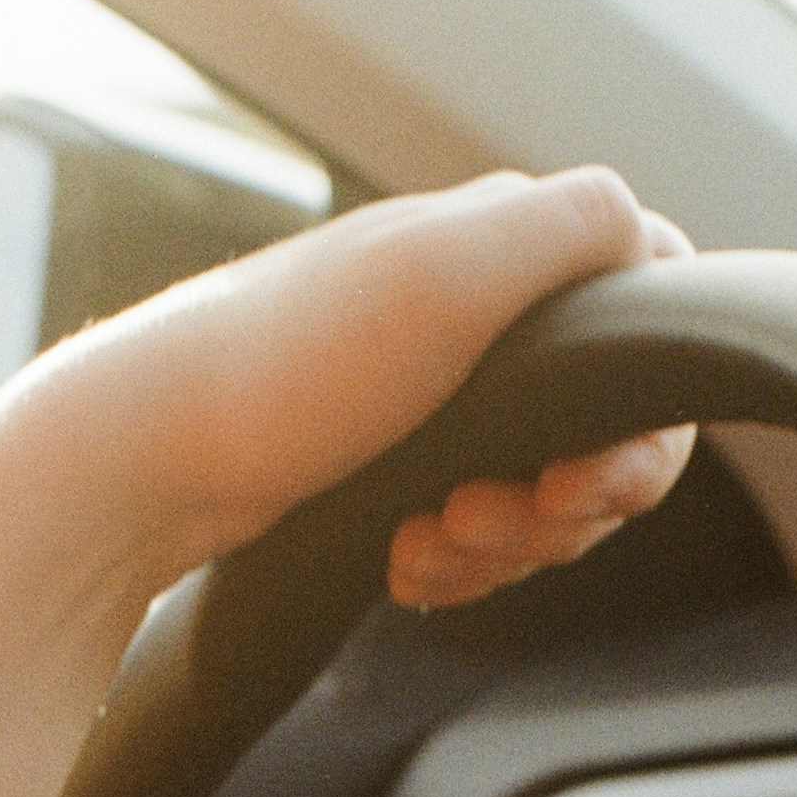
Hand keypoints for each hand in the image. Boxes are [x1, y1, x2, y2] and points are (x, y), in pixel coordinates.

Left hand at [33, 166, 695, 608]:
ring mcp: (436, 394)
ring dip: (502, 547)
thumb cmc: (286, 368)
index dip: (643, 426)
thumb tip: (650, 235)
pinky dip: (454, 566)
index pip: (654, 322)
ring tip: (426, 543)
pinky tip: (401, 565)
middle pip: (609, 437)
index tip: (581, 478)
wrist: (142, 465)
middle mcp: (479, 311)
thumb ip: (574, 230)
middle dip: (564, 508)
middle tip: (483, 519)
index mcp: (507, 248)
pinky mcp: (392, 466)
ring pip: (544, 499)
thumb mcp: (447, 271)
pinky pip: (476, 535)